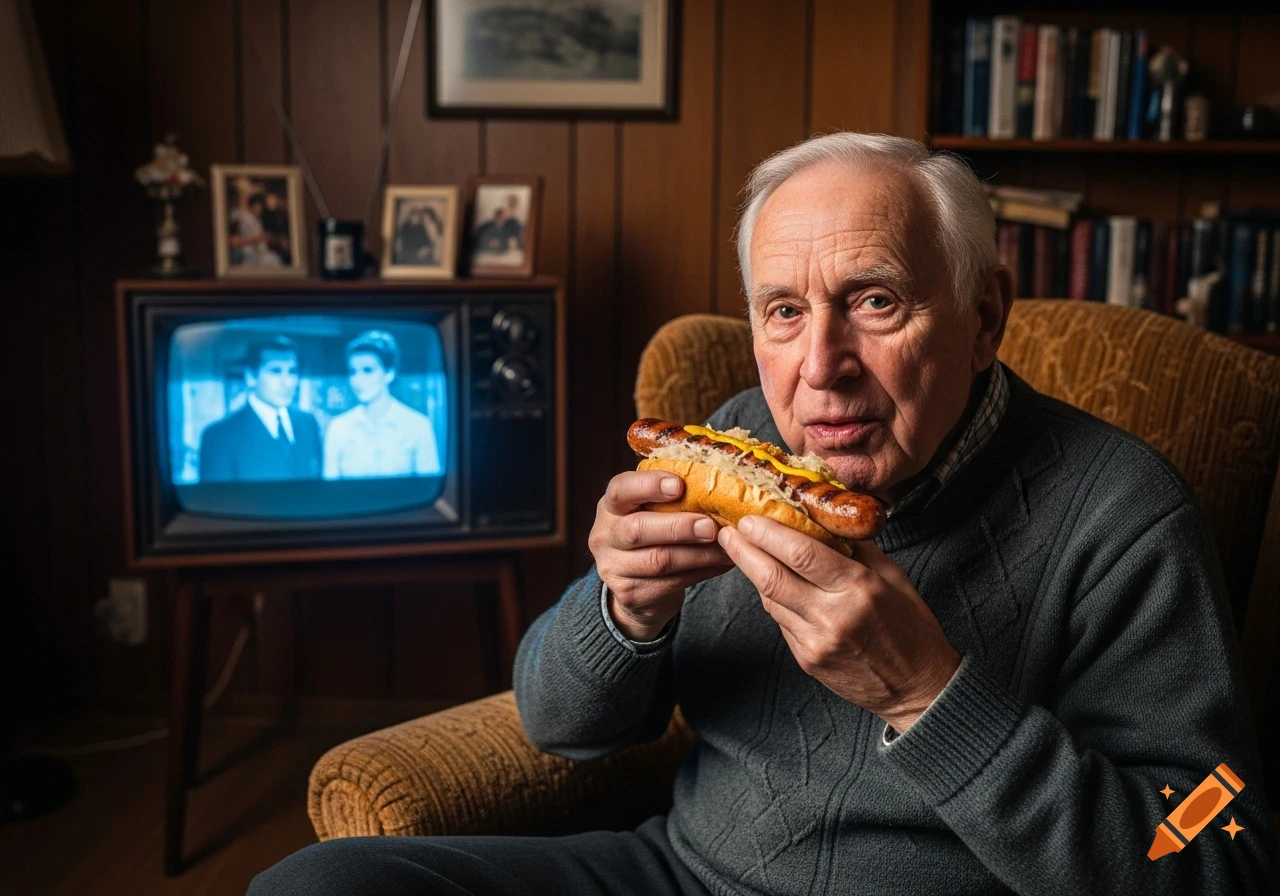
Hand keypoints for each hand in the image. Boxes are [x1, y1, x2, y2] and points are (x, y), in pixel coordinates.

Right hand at [589, 471, 733, 640]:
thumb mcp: (650, 511)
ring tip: (726, 546)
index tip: (678, 485)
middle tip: (711, 526)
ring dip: (699, 553)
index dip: (648, 485)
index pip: (620, 490)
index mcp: (611, 506)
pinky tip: (722, 562)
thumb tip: (718, 486)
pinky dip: (703, 571)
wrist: (634, 585)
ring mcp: (614, 569)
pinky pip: (672, 583)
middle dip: (678, 527)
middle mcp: (605, 536)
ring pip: (659, 561)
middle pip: (637, 530)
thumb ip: (671, 499)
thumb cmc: (651, 535)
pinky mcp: (631, 595)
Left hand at [717, 515, 961, 733]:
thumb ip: (857, 548)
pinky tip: (771, 584)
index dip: (768, 533)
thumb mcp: (894, 578)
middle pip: (771, 577)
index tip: (750, 518)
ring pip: (770, 600)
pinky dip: (773, 600)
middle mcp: (833, 616)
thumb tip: (824, 519)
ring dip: (753, 573)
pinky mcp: (807, 660)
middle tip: (728, 531)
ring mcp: (817, 642)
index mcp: (858, 588)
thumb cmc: (911, 628)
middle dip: (743, 550)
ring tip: (742, 551)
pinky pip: (781, 622)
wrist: (918, 689)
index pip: (801, 553)